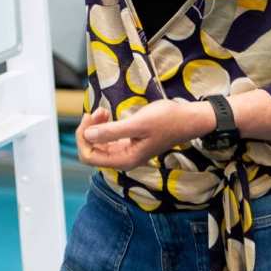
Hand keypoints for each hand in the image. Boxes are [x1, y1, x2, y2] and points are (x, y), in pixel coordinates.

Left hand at [77, 99, 214, 169]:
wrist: (187, 118)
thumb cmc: (166, 120)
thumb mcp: (138, 124)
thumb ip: (112, 132)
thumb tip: (88, 136)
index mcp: (125, 160)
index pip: (89, 156)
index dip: (83, 137)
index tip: (91, 117)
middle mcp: (123, 159)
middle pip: (91, 150)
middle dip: (89, 130)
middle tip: (98, 112)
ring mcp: (125, 151)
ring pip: (97, 143)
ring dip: (95, 126)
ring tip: (103, 111)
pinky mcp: (128, 142)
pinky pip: (106, 137)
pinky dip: (102, 125)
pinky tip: (107, 113)